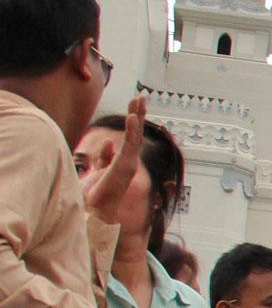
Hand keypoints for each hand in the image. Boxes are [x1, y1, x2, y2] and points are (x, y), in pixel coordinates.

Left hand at [81, 96, 146, 223]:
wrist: (94, 210)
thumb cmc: (94, 195)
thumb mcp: (97, 170)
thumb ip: (104, 157)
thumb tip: (108, 143)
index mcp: (122, 162)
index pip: (130, 137)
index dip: (133, 122)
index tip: (134, 108)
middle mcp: (128, 162)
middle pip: (135, 133)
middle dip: (138, 115)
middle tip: (140, 98)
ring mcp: (128, 164)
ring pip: (135, 136)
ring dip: (137, 117)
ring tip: (138, 101)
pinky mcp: (125, 166)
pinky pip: (131, 145)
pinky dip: (132, 130)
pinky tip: (132, 117)